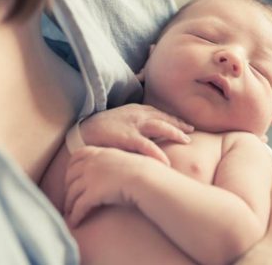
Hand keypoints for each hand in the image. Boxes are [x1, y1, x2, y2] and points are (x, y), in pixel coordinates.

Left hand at [63, 146, 149, 226]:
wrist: (147, 178)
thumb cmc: (145, 171)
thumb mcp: (127, 159)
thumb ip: (117, 162)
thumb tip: (120, 169)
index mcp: (100, 153)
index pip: (77, 155)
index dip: (70, 166)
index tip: (70, 176)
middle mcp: (92, 163)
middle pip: (70, 175)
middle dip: (67, 187)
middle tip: (68, 197)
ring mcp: (90, 178)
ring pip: (72, 192)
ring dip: (69, 204)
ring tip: (69, 212)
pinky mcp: (92, 194)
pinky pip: (78, 207)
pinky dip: (75, 216)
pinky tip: (75, 223)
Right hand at [79, 104, 193, 164]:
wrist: (81, 133)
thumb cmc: (100, 131)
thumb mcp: (120, 122)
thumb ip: (135, 126)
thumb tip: (148, 137)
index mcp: (135, 110)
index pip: (159, 113)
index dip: (174, 119)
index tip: (186, 126)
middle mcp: (137, 115)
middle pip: (164, 118)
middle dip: (179, 124)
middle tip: (191, 132)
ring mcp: (132, 125)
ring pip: (160, 127)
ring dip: (175, 133)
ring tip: (187, 141)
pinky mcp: (126, 138)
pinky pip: (147, 145)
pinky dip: (158, 153)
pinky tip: (167, 161)